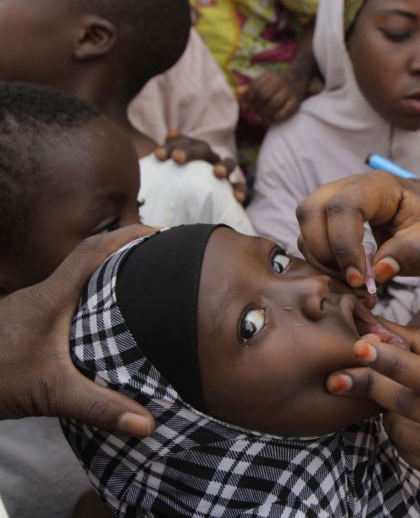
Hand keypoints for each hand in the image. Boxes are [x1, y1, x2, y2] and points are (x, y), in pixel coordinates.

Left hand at [0, 225, 156, 436]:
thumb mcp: (49, 393)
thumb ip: (99, 406)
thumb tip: (146, 423)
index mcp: (51, 297)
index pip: (93, 252)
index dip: (128, 237)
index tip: (160, 232)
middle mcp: (41, 296)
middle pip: (87, 260)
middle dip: (124, 252)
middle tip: (160, 255)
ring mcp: (29, 310)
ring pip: (74, 281)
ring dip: (106, 275)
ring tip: (140, 282)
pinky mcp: (24, 325)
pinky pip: (64, 300)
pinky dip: (89, 298)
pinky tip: (100, 319)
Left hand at [155, 130, 246, 202]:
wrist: (189, 196)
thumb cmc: (174, 179)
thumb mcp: (167, 165)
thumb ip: (168, 149)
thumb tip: (172, 132)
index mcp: (192, 149)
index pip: (182, 143)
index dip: (170, 147)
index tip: (157, 155)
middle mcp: (208, 157)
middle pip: (203, 150)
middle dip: (190, 153)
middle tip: (177, 158)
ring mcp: (222, 170)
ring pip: (228, 163)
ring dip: (224, 166)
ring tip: (218, 173)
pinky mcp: (230, 187)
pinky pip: (239, 186)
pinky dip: (240, 190)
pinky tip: (238, 198)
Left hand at [237, 71, 305, 123]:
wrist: (298, 80)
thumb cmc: (275, 85)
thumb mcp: (262, 82)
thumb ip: (249, 88)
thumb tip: (238, 92)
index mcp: (270, 75)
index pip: (255, 87)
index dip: (249, 99)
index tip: (247, 105)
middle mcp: (280, 81)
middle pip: (263, 95)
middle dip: (256, 106)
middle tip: (254, 112)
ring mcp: (289, 91)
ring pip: (273, 104)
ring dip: (265, 113)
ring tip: (261, 116)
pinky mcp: (296, 102)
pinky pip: (284, 112)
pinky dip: (275, 117)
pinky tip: (272, 117)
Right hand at [296, 171, 419, 289]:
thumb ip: (409, 254)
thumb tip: (379, 271)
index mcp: (379, 186)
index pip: (344, 206)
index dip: (345, 245)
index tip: (360, 279)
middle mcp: (350, 187)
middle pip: (311, 211)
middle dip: (325, 253)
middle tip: (353, 282)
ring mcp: (335, 202)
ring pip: (306, 227)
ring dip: (322, 261)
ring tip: (355, 284)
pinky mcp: (330, 222)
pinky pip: (310, 241)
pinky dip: (322, 264)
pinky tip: (348, 279)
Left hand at [328, 321, 419, 482]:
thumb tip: (378, 328)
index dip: (392, 362)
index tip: (360, 346)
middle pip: (409, 406)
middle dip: (371, 386)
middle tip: (341, 374)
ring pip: (401, 433)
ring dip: (385, 411)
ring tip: (390, 395)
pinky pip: (408, 454)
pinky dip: (398, 434)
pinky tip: (408, 419)